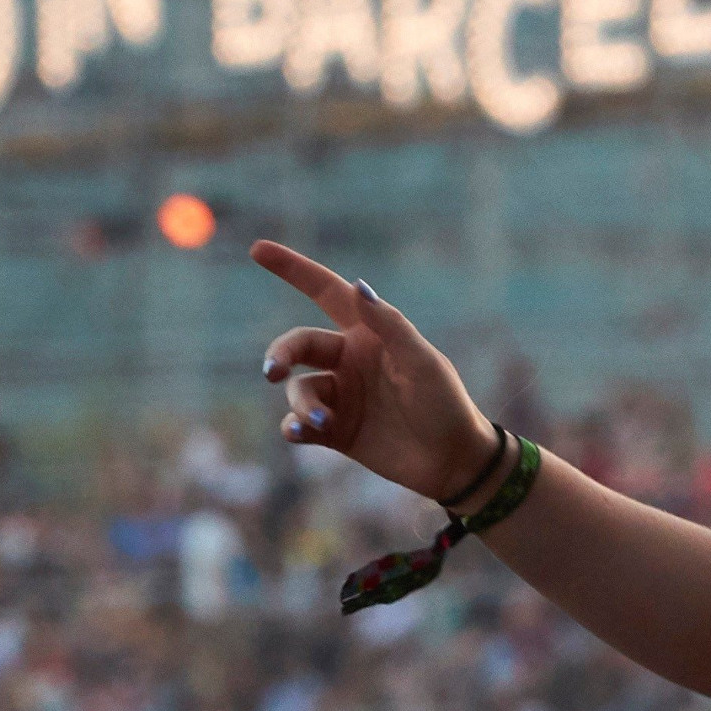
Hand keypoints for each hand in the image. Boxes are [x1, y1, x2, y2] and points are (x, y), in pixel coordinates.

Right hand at [254, 244, 500, 506]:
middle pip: (299, 344)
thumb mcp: (420, 361)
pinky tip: (301, 432)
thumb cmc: (444, 402)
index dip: (293, 270)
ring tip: (322, 422)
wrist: (453, 461)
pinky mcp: (335, 433)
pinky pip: (299, 425)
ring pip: (299, 390)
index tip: (258, 249)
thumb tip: (357, 284)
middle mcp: (349, 361)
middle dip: (282, 352)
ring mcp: (341, 397)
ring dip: (303, 404)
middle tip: (272, 370)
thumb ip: (389, 324)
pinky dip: (294, 427)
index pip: (325, 292)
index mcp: (368, 334)